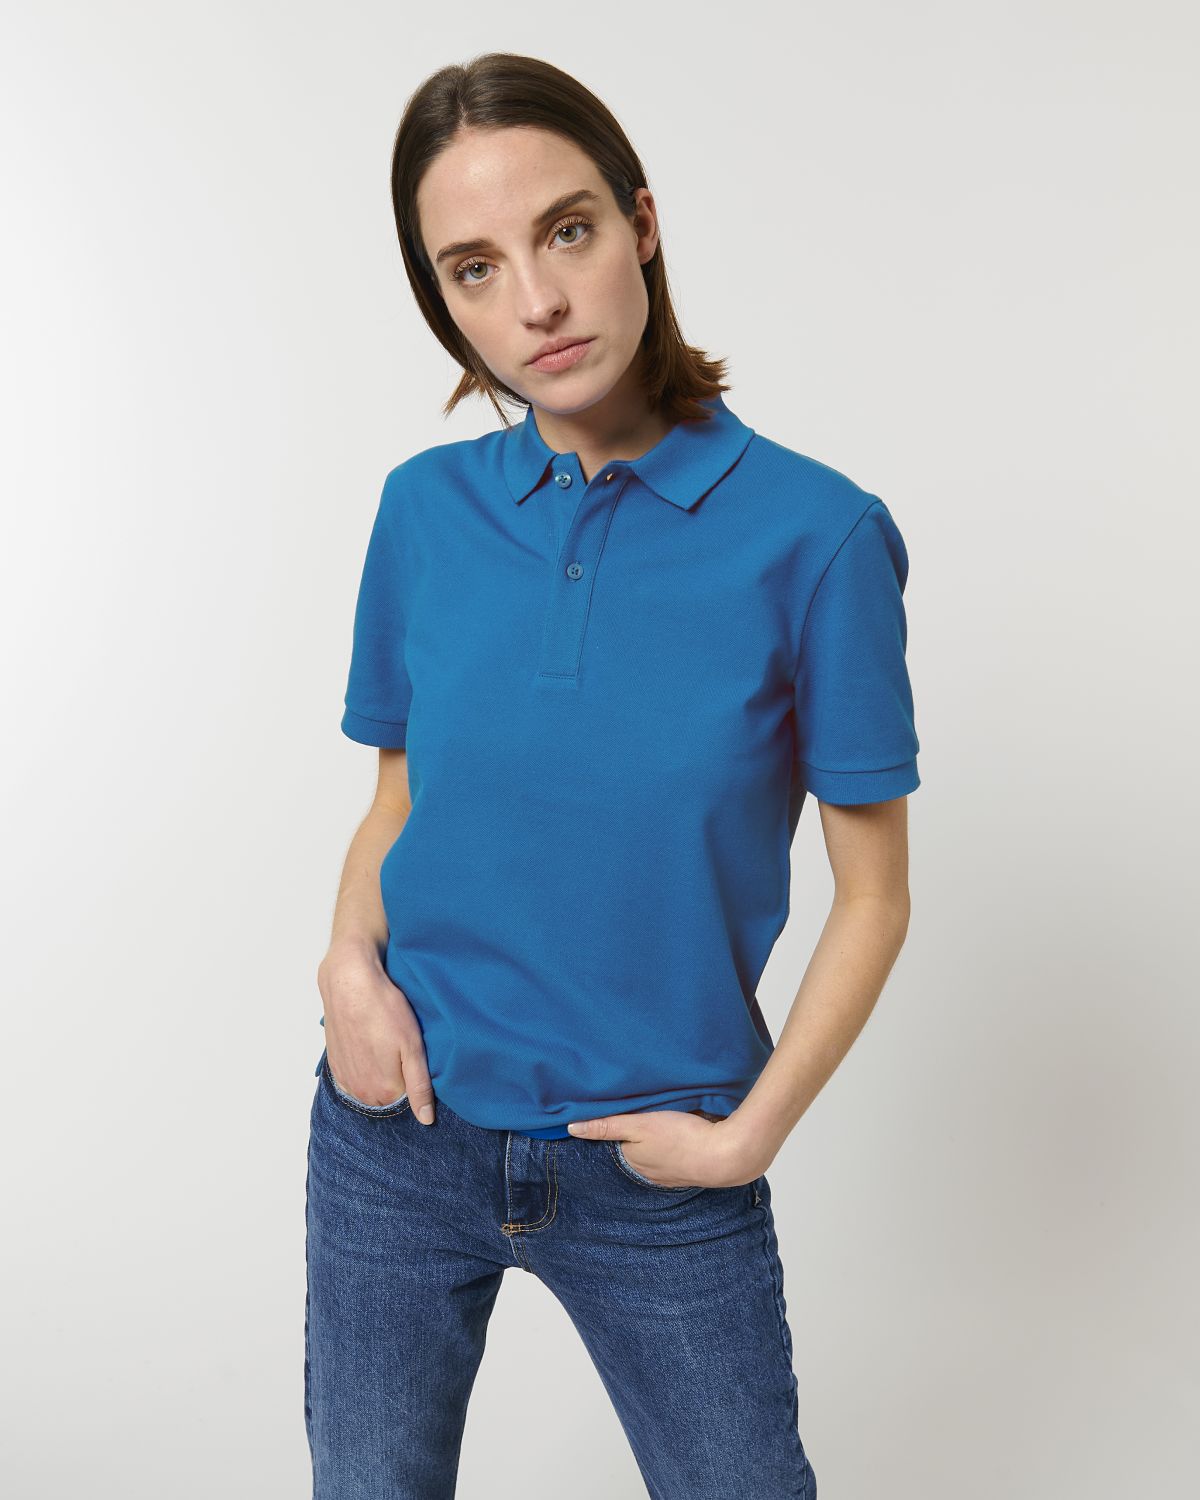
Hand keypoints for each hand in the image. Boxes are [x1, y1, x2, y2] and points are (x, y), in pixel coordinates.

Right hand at [317, 945, 436, 1124]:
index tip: (417, 1057)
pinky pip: (356, 1074)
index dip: (416, 1078)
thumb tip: (426, 1120)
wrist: (349, 982)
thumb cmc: (384, 1010)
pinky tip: (371, 1042)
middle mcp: (360, 1092)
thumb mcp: (413, 1048)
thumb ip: (420, 1087)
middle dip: (398, 1077)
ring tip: (386, 1043)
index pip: (408, 1100)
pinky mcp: (335, 1063)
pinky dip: (364, 1063)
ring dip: (380, 1070)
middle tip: (402, 1048)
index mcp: (382, 1092)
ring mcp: (344, 1079)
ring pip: (372, 1084)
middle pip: (389, 1095)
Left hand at [567, 1107, 763, 1187]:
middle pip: (638, 1146)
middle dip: (639, 1132)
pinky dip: (677, 1143)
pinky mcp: (692, 1167)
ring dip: (659, 1137)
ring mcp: (672, 1173)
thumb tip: (571, 1128)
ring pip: (658, 1151)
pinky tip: (683, 1130)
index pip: (617, 1139)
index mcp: (634, 1161)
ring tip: (664, 1118)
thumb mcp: (640, 1126)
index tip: (622, 1106)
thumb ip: (607, 1125)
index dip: (619, 1122)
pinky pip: (678, 1153)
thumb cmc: (682, 1137)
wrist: (728, 1154)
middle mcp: (650, 1172)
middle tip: (646, 1109)